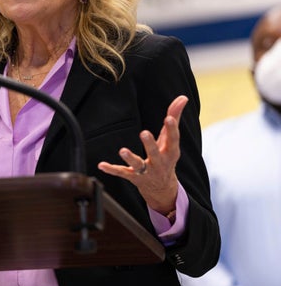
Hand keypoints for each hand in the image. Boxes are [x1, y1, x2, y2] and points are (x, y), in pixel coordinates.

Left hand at [97, 95, 187, 214]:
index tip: (168, 118)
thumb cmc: (165, 156)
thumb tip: (183, 97)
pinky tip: (102, 165)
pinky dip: (112, 169)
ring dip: (130, 158)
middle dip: (150, 144)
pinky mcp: (134, 177)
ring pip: (138, 165)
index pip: (173, 140)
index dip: (172, 129)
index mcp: (170, 152)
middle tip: (144, 133)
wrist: (162, 188)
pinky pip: (122, 173)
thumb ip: (174, 117)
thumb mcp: (170, 139)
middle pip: (155, 153)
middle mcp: (159, 163)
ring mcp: (146, 171)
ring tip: (122, 150)